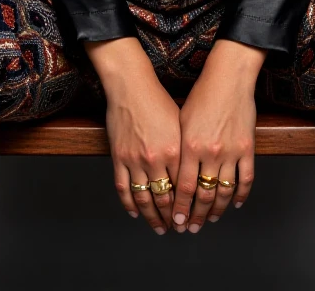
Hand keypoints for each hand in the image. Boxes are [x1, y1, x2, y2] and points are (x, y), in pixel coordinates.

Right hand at [84, 36, 180, 234]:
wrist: (131, 86)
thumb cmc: (158, 100)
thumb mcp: (181, 123)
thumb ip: (186, 150)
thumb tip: (195, 173)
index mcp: (176, 150)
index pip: (185, 188)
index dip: (191, 206)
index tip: (194, 217)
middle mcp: (157, 159)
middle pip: (166, 199)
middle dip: (174, 218)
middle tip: (179, 229)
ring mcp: (135, 160)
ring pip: (145, 199)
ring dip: (153, 218)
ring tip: (160, 228)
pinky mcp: (119, 157)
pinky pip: (124, 188)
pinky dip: (130, 204)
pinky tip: (136, 213)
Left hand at [172, 39, 265, 232]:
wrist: (229, 78)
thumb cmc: (202, 95)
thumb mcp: (181, 120)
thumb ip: (178, 148)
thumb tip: (172, 174)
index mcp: (190, 146)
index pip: (183, 188)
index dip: (180, 208)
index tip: (177, 221)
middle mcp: (210, 153)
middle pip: (203, 194)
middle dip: (195, 215)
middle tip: (191, 227)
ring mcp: (230, 152)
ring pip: (224, 192)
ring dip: (216, 210)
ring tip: (210, 219)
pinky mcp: (247, 149)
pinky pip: (245, 180)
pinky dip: (241, 195)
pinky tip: (236, 204)